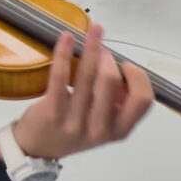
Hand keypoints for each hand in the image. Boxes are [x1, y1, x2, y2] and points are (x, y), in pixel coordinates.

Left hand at [10, 23, 152, 159]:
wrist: (37, 148)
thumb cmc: (74, 130)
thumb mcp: (103, 125)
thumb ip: (116, 103)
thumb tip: (119, 69)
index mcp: (119, 130)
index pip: (143, 100)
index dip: (138, 77)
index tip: (125, 66)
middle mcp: (99, 129)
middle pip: (112, 80)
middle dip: (108, 58)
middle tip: (101, 52)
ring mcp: (74, 121)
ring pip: (86, 75)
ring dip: (92, 47)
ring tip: (93, 32)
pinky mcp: (51, 111)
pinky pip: (60, 75)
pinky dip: (63, 52)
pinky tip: (66, 37)